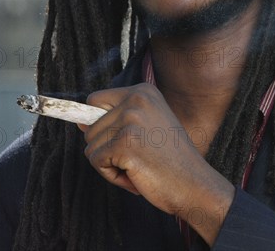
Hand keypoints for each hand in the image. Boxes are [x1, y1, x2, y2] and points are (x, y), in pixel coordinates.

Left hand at [78, 83, 234, 244]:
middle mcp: (136, 99)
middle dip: (107, 148)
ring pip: (91, 145)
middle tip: (139, 156)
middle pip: (90, 126)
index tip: (122, 138)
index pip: (95, 100)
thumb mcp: (147, 127)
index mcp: (143, 91)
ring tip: (139, 165)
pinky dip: (112, 175)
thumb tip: (79, 121)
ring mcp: (130, 120)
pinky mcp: (124, 143)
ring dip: (110, 163)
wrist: (195, 184)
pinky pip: (96, 161)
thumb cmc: (170, 160)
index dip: (101, 123)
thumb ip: (116, 119)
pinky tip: (135, 174)